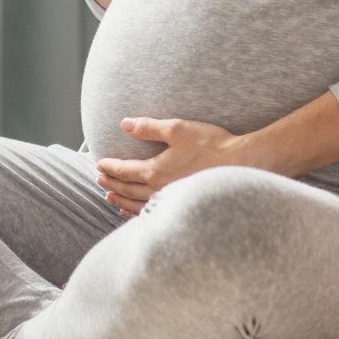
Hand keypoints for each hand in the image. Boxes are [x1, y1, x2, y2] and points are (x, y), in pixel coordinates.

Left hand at [95, 116, 242, 215]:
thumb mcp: (178, 129)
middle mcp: (158, 190)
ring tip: (109, 196)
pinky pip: (150, 213)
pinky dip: (135, 212)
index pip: (124, 170)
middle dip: (110, 182)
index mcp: (155, 171)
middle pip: (126, 189)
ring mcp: (169, 201)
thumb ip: (149, 127)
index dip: (109, 166)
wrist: (240, 165)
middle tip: (99, 178)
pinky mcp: (179, 205)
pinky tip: (133, 211)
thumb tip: (125, 124)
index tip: (99, 163)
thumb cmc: (211, 145)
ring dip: (120, 199)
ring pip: (136, 204)